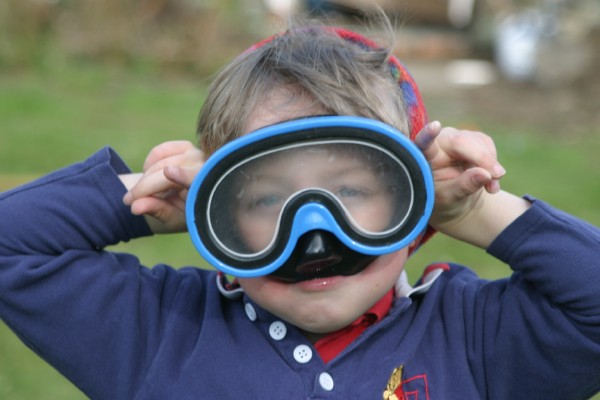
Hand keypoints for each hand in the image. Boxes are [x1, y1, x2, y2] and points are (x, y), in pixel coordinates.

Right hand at [121, 141, 204, 233]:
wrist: (191, 201)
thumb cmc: (184, 214)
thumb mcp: (172, 219)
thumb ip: (156, 211)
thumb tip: (135, 207)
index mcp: (206, 189)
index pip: (196, 179)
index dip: (183, 175)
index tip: (168, 172)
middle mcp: (205, 168)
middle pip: (169, 172)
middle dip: (147, 186)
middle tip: (129, 201)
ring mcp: (196, 155)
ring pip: (162, 162)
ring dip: (146, 178)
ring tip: (142, 193)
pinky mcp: (186, 147)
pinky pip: (160, 151)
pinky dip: (150, 163)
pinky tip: (149, 175)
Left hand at [415, 122, 527, 247]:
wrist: (456, 199)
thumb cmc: (445, 199)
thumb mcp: (451, 198)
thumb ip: (464, 186)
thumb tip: (486, 174)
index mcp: (423, 157)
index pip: (423, 143)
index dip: (428, 135)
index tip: (434, 127)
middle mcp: (437, 142)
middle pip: (461, 141)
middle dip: (482, 158)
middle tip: (496, 175)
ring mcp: (454, 138)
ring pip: (478, 141)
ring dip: (490, 164)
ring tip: (491, 189)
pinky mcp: (470, 138)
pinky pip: (487, 145)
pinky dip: (493, 163)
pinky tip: (492, 181)